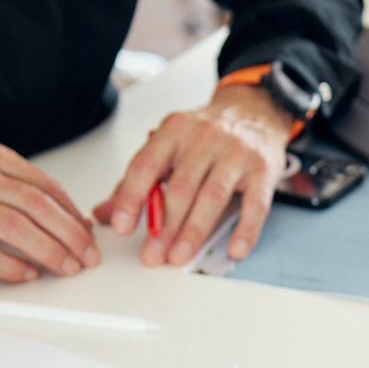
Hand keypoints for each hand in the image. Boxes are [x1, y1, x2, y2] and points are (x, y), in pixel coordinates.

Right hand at [0, 141, 98, 282]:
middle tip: (86, 256)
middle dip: (69, 235)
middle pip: (36, 206)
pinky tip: (27, 275)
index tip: (89, 234)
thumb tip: (66, 218)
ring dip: (48, 252)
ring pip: (15, 228)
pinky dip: (9, 266)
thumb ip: (17, 189)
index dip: (73, 214)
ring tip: (65, 268)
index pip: (44, 186)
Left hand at [94, 85, 291, 266]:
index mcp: (174, 131)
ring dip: (194, 232)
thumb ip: (139, 181)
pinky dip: (245, 230)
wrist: (254, 111)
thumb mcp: (169, 147)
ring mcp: (236, 153)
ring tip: (179, 256)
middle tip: (152, 255)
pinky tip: (234, 249)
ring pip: (212, 197)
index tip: (122, 226)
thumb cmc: (208, 135)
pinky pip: (255, 204)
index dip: (132, 197)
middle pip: (180, 187)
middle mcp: (204, 138)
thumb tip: (106, 213)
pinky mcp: (262, 169)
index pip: (147, 164)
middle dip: (164, 226)